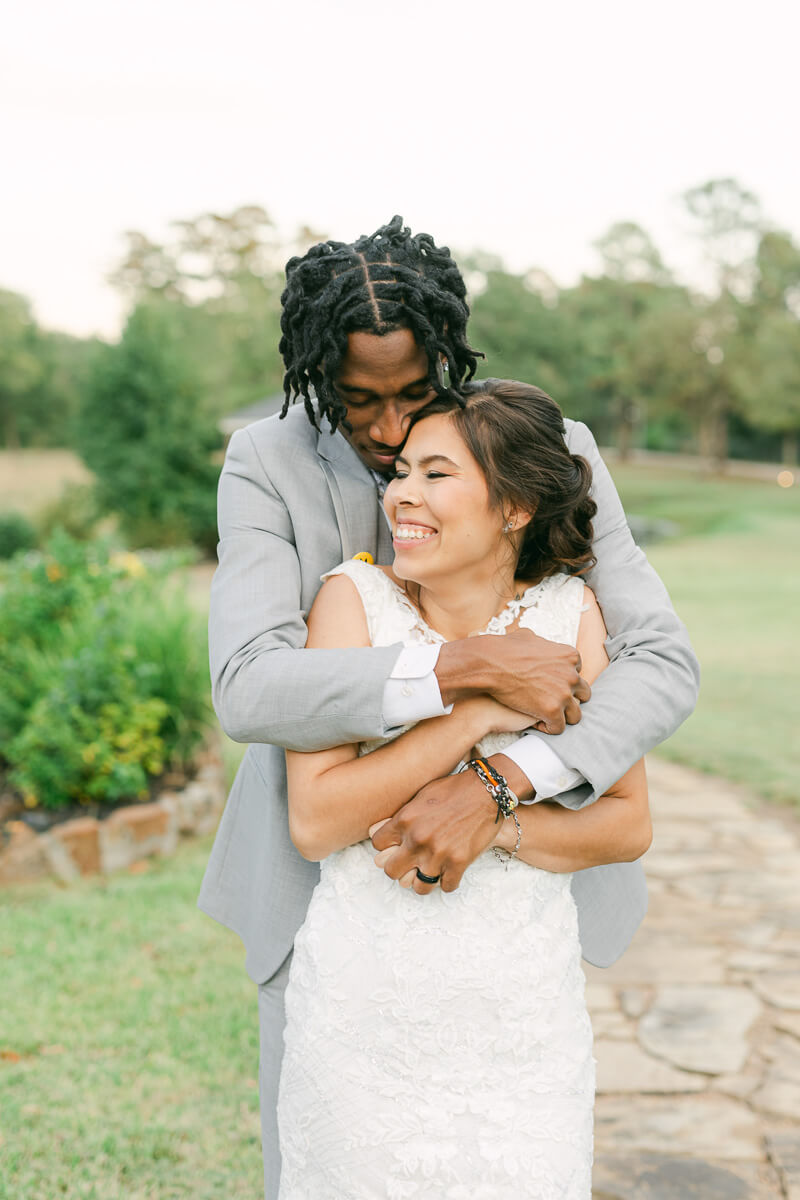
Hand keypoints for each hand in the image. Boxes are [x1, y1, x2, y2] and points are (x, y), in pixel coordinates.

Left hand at [370, 771, 498, 894]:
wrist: (487, 790)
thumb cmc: (454, 789)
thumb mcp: (420, 795)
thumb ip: (402, 816)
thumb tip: (382, 830)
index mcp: (405, 820)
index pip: (377, 845)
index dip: (386, 847)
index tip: (396, 846)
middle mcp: (417, 839)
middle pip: (391, 871)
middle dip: (399, 868)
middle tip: (410, 863)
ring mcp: (438, 853)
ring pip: (418, 887)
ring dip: (423, 881)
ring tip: (431, 871)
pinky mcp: (459, 863)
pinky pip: (446, 887)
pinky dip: (449, 881)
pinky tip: (451, 870)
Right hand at [470, 628, 590, 732]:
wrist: (490, 664)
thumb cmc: (504, 650)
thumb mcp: (529, 637)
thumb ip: (543, 644)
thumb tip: (539, 644)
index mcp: (570, 656)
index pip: (578, 674)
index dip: (564, 682)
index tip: (550, 686)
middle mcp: (572, 675)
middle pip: (583, 694)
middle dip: (570, 699)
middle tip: (552, 702)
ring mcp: (564, 694)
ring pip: (575, 715)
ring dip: (562, 716)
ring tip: (546, 715)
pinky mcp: (552, 710)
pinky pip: (558, 727)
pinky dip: (548, 727)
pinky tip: (535, 722)